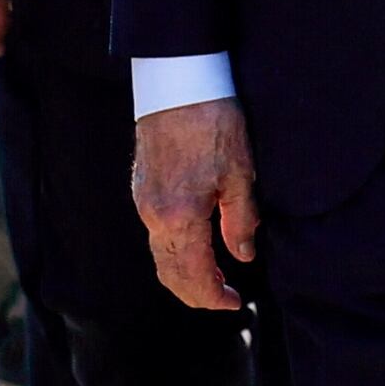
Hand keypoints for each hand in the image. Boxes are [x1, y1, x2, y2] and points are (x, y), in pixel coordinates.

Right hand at [134, 100, 260, 311]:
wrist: (178, 82)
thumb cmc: (213, 122)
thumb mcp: (240, 174)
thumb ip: (240, 221)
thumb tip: (243, 256)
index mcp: (179, 217)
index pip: (192, 276)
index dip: (212, 297)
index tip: (233, 303)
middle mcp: (154, 215)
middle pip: (169, 273)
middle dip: (195, 293)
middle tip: (224, 299)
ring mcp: (143, 201)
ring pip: (159, 255)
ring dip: (183, 274)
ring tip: (213, 277)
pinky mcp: (142, 187)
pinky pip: (155, 234)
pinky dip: (173, 251)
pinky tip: (195, 246)